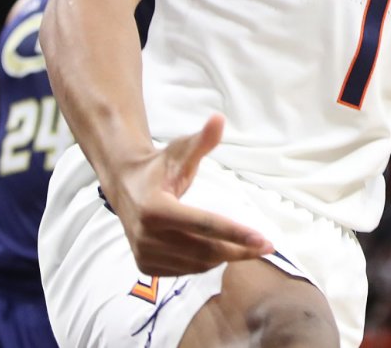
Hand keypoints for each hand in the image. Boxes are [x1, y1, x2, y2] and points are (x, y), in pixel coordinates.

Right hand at [108, 115, 273, 275]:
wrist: (125, 186)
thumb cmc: (159, 166)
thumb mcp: (180, 151)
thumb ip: (202, 140)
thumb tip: (219, 118)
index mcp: (156, 208)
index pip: (204, 225)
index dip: (236, 233)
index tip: (263, 240)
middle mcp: (147, 236)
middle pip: (204, 249)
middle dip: (239, 250)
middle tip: (265, 247)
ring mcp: (144, 254)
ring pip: (196, 264)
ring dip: (224, 257)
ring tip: (244, 247)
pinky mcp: (145, 266)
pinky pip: (184, 271)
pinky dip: (205, 264)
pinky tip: (217, 251)